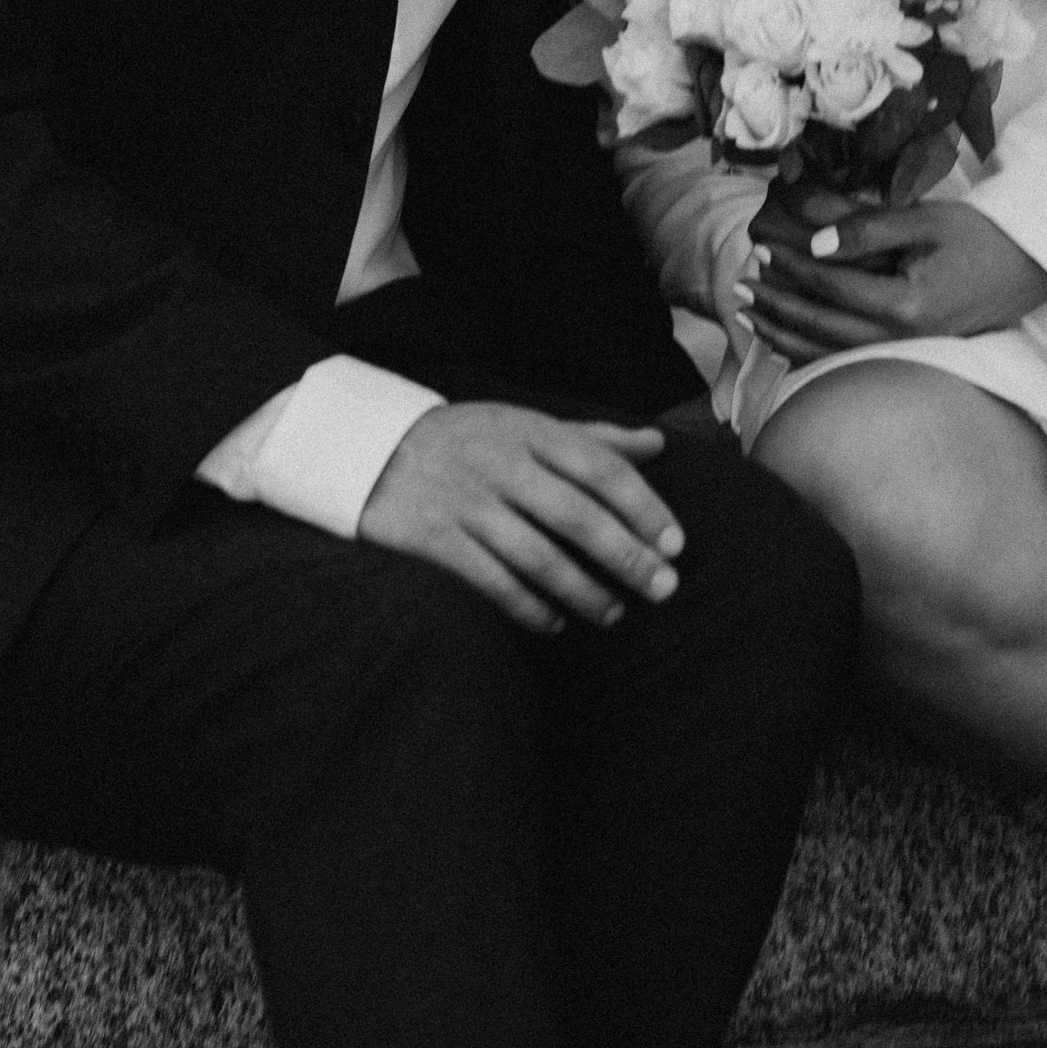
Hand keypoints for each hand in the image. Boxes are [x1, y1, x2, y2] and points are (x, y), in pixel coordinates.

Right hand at [358, 402, 684, 635]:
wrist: (372, 447)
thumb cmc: (468, 438)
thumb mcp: (525, 423)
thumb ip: (591, 437)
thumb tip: (657, 444)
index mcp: (529, 431)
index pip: (598, 466)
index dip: (642, 504)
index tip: (675, 543)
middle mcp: (500, 464)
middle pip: (575, 513)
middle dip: (625, 554)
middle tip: (663, 588)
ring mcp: (466, 503)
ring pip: (536, 555)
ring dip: (582, 591)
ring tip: (614, 614)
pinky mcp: (435, 540)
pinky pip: (491, 581)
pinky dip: (528, 607)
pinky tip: (555, 623)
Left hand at [739, 187, 1046, 364]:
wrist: (1033, 267)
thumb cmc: (983, 236)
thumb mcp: (926, 220)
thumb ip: (868, 230)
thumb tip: (815, 243)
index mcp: (907, 305)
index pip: (831, 286)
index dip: (790, 267)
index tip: (760, 250)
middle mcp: (904, 339)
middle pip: (821, 326)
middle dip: (776, 306)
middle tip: (739, 286)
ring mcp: (909, 353)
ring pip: (830, 352)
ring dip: (785, 334)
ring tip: (749, 315)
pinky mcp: (912, 354)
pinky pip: (850, 360)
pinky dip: (813, 351)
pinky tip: (788, 340)